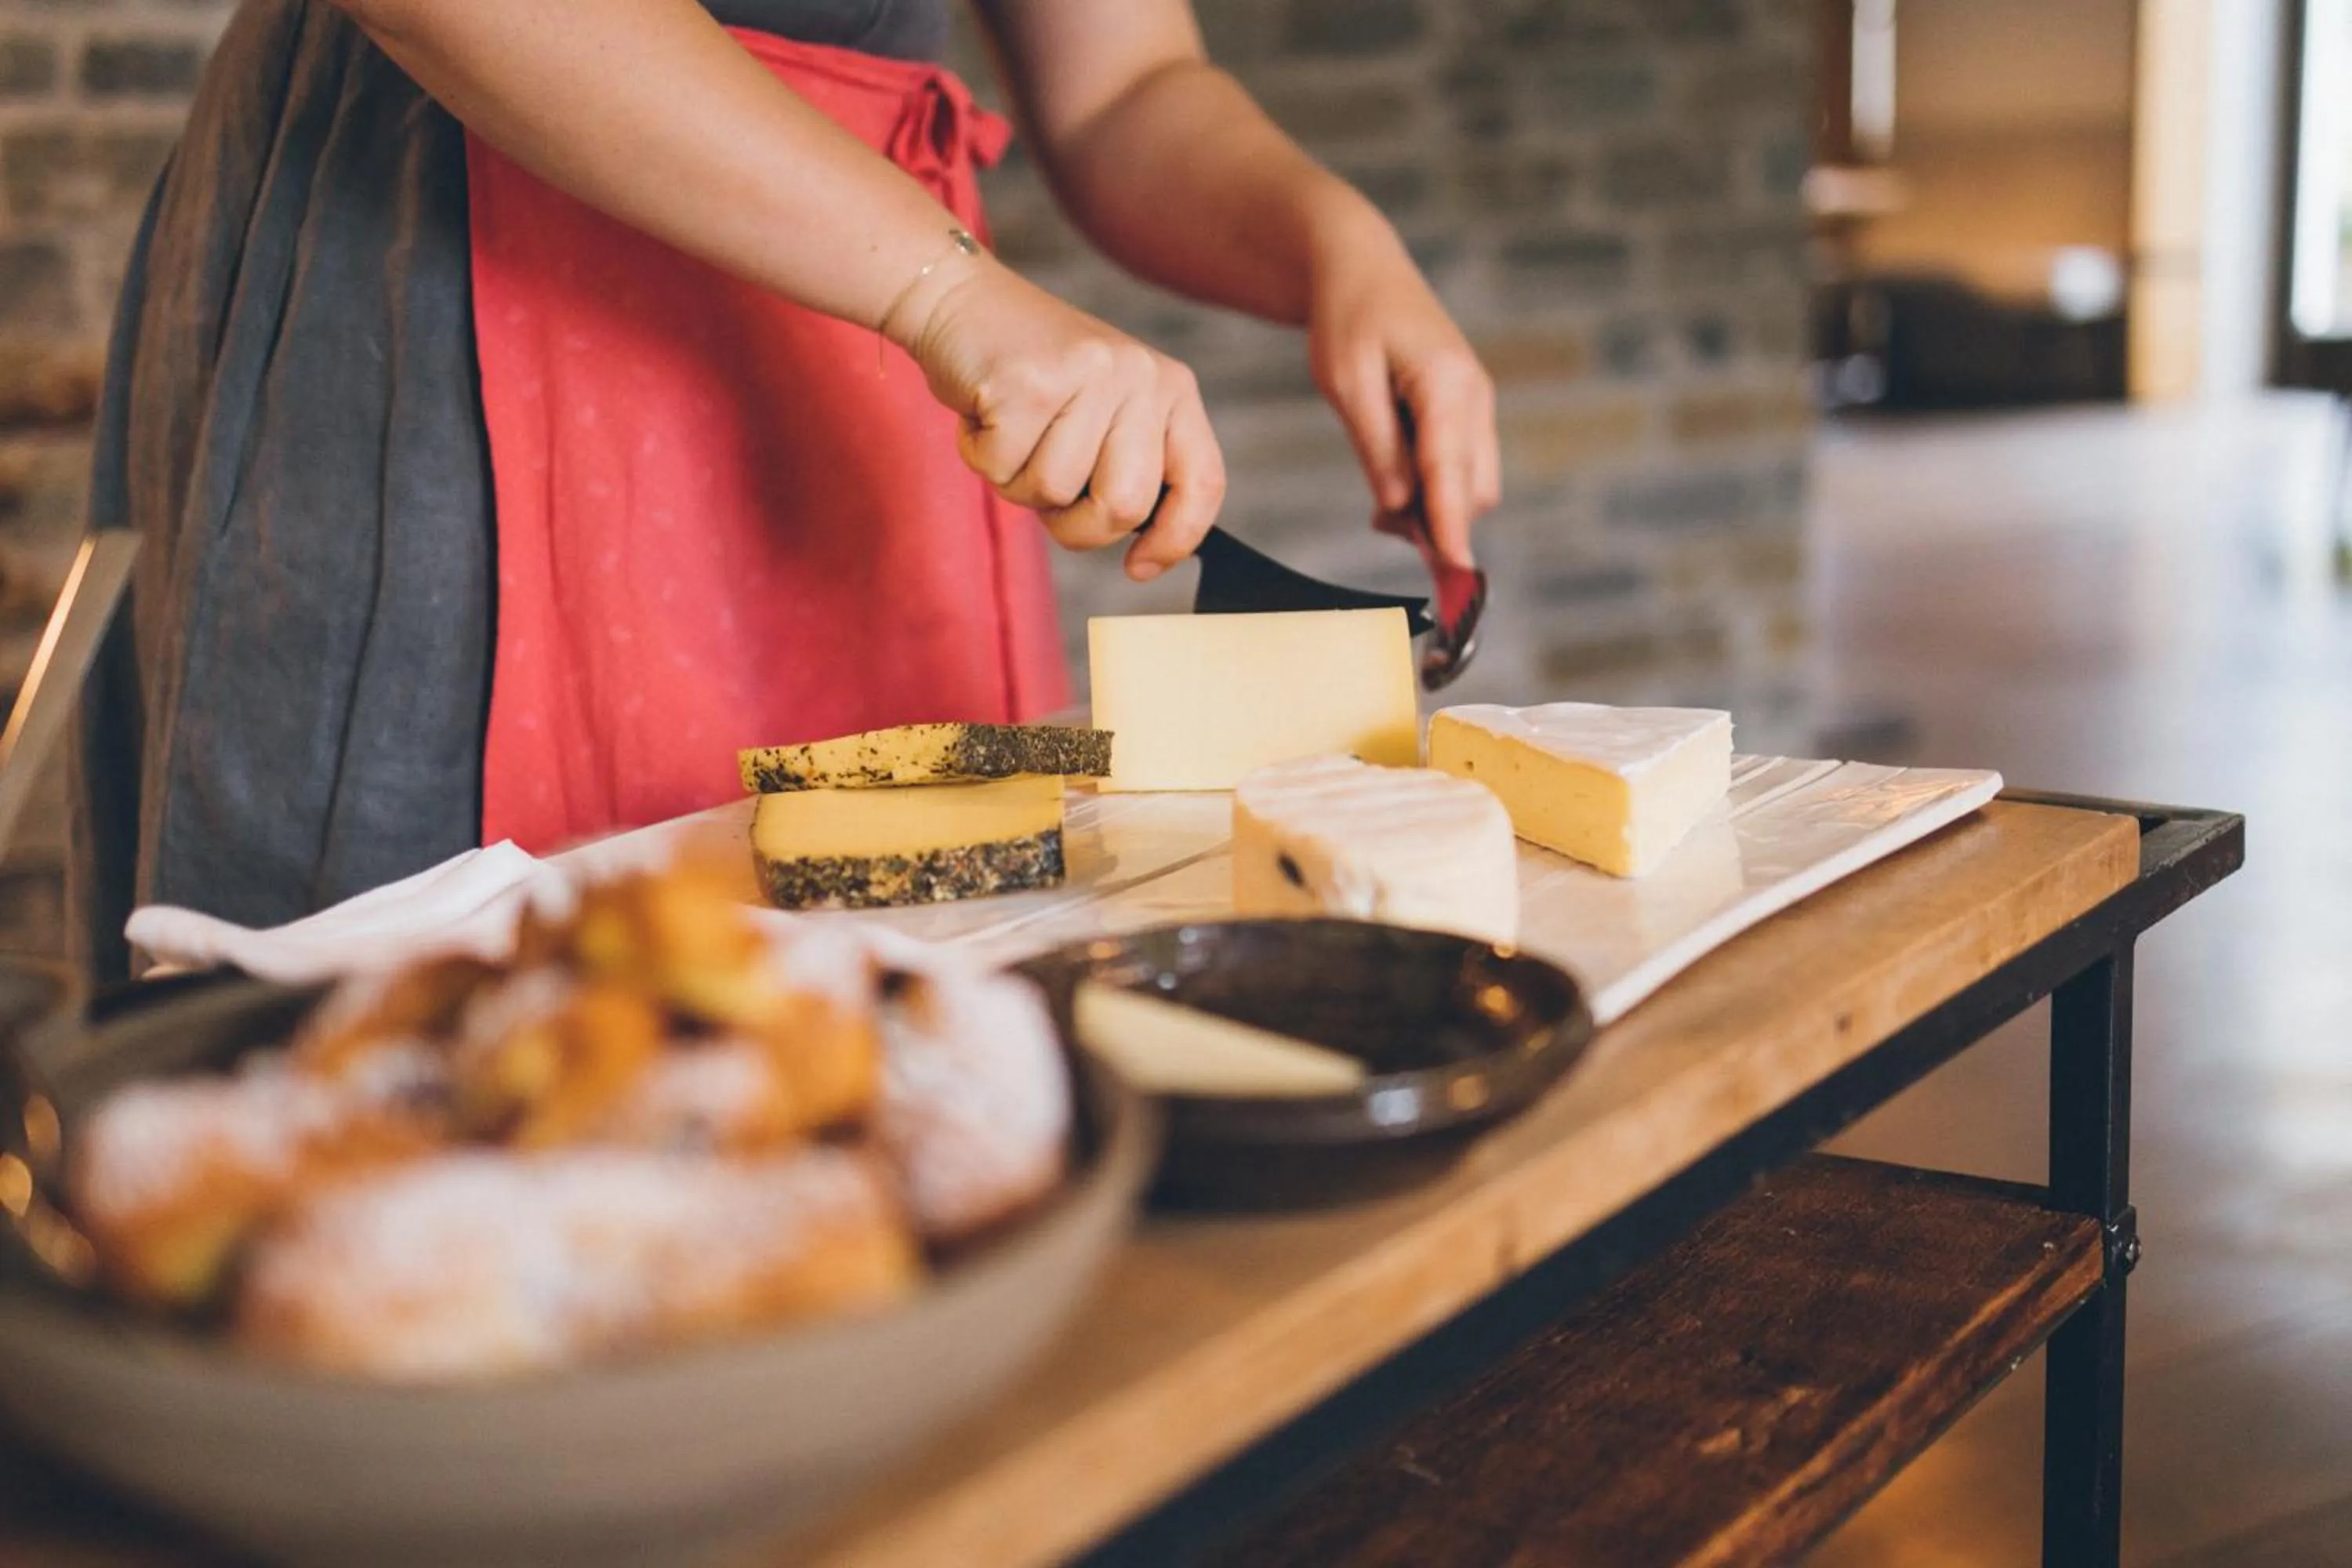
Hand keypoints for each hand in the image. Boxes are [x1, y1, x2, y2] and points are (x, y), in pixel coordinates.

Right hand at [895, 253, 1225, 580]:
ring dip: (1015, 481)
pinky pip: (1003, 468)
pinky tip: (984, 412)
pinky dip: (981, 456)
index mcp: (1171, 388)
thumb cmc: (1030, 377)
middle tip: (1044, 489)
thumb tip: (1144, 550)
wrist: (961, 302)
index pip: (1203, 482)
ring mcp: (1088, 376)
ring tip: (1010, 429)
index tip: (1138, 567)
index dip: (1176, 539)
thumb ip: (1128, 466)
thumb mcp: (1101, 412)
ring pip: (1054, 492)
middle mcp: (1141, 377)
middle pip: (1124, 507)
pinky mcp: (1029, 381)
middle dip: (1076, 526)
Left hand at [1307, 224, 1498, 568]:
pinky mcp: (1467, 412)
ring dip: (1436, 508)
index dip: (1452, 527)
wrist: (1364, 270)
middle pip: (1472, 490)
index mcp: (1446, 383)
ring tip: (1383, 502)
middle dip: (1437, 522)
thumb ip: (1378, 449)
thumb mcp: (1347, 385)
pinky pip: (1462, 469)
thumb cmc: (1349, 321)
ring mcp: (1477, 405)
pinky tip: (1397, 481)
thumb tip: (1403, 509)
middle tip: (1379, 522)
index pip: (1451, 472)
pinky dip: (1435, 490)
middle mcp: (1475, 397)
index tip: (1455, 573)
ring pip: (1472, 486)